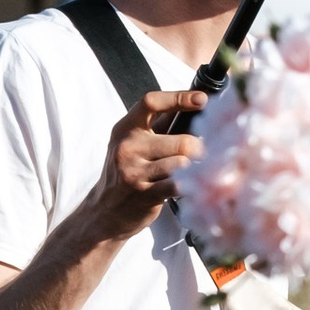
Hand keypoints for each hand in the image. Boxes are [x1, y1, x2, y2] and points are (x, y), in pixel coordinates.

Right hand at [83, 89, 200, 240]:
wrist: (105, 211)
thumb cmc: (128, 172)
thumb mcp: (134, 143)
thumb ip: (159, 124)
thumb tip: (195, 103)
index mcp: (125, 128)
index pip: (151, 102)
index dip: (180, 98)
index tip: (202, 99)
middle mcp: (127, 147)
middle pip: (181, 142)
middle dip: (199, 149)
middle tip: (204, 155)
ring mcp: (133, 172)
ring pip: (182, 164)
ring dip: (194, 169)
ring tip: (194, 172)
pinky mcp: (143, 195)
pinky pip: (178, 185)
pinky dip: (189, 185)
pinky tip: (188, 186)